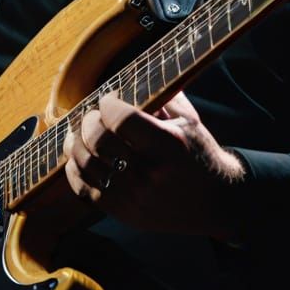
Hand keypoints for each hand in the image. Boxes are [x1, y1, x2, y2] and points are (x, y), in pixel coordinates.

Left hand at [62, 90, 245, 238]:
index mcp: (167, 144)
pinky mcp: (124, 213)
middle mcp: (149, 172)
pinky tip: (77, 157)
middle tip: (93, 115)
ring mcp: (134, 196)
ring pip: (86, 164)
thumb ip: (163, 96)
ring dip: (77, 143)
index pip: (121, 119)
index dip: (107, 103)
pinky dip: (74, 170)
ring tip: (79, 133)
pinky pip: (85, 190)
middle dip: (89, 121)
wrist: (215, 202)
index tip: (108, 99)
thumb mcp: (190, 120)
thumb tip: (134, 76)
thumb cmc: (200, 154)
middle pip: (99, 139)